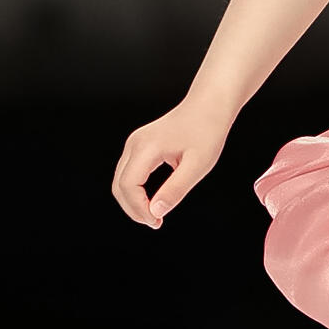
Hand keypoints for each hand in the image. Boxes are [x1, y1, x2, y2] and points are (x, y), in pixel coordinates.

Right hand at [112, 100, 229, 227]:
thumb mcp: (198, 165)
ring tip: (155, 215)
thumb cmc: (207, 131)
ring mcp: (135, 143)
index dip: (138, 209)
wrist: (209, 105)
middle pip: (119, 185)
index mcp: (147, 147)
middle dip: (133, 209)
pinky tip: (153, 200)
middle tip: (155, 223)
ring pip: (121, 180)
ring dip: (133, 201)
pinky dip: (136, 190)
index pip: (128, 186)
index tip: (157, 221)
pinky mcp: (139, 145)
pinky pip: (129, 173)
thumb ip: (175, 190)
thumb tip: (156, 212)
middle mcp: (135, 143)